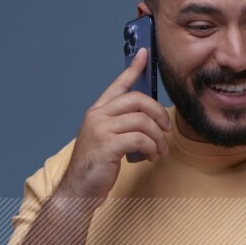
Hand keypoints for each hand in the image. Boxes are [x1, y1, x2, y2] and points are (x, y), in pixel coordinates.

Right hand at [61, 48, 171, 201]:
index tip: (144, 54)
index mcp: (97, 111)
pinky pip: (140, 139)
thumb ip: (121, 126)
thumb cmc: (95, 167)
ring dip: (158, 137)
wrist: (79, 190)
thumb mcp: (106, 140)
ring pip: (142, 121)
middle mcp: (97, 116)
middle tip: (166, 128)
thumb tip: (149, 120)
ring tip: (160, 151)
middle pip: (137, 100)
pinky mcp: (107, 145)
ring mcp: (101, 129)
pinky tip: (151, 156)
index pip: (117, 85)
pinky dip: (152, 148)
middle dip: (158, 113)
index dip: (132, 69)